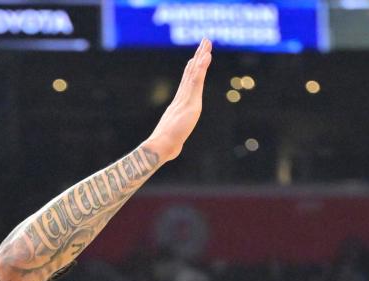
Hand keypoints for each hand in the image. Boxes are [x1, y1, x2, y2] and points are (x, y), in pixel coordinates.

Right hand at [147, 39, 212, 163]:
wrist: (161, 145)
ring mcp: (185, 98)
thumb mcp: (175, 140)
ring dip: (201, 57)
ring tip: (207, 43)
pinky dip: (201, 67)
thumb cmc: (165, 147)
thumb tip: (175, 149)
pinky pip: (196, 80)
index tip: (196, 57)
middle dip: (198, 57)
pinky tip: (206, 57)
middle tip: (204, 42)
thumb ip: (177, 141)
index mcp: (178, 105)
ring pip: (194, 73)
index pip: (187, 83)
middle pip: (191, 73)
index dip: (192, 69)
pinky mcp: (190, 100)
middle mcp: (181, 98)